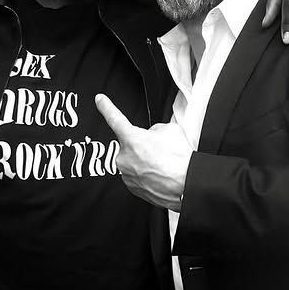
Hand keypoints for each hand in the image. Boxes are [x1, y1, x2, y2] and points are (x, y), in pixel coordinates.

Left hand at [95, 93, 190, 210]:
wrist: (188, 184)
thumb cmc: (180, 159)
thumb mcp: (170, 130)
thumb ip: (154, 130)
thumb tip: (150, 135)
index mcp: (131, 139)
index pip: (115, 118)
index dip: (106, 107)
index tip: (99, 100)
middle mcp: (125, 158)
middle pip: (131, 145)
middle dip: (143, 145)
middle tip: (161, 151)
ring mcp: (128, 175)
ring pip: (134, 162)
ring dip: (146, 161)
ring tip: (164, 165)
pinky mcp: (134, 189)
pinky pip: (138, 176)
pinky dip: (148, 175)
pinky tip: (161, 175)